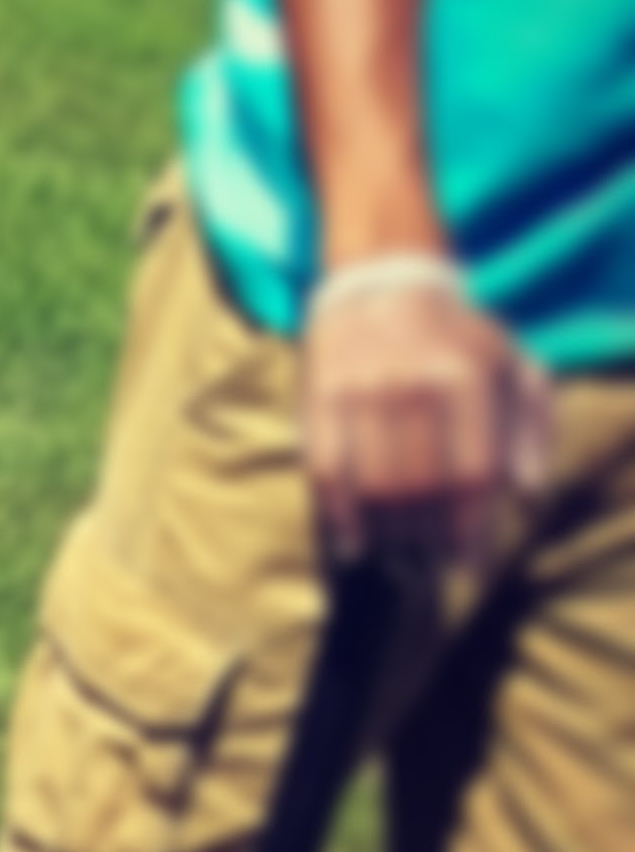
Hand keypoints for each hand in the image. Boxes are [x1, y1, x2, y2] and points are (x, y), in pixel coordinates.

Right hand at [300, 257, 553, 568]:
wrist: (382, 286)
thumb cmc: (458, 339)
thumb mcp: (514, 366)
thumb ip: (532, 427)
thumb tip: (527, 495)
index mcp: (468, 375)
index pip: (473, 473)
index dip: (472, 528)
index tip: (469, 566)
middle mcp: (413, 381)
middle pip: (422, 487)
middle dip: (429, 535)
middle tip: (431, 558)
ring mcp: (362, 389)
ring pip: (375, 485)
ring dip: (389, 530)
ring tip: (399, 550)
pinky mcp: (320, 396)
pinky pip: (326, 470)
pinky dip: (340, 515)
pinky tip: (352, 542)